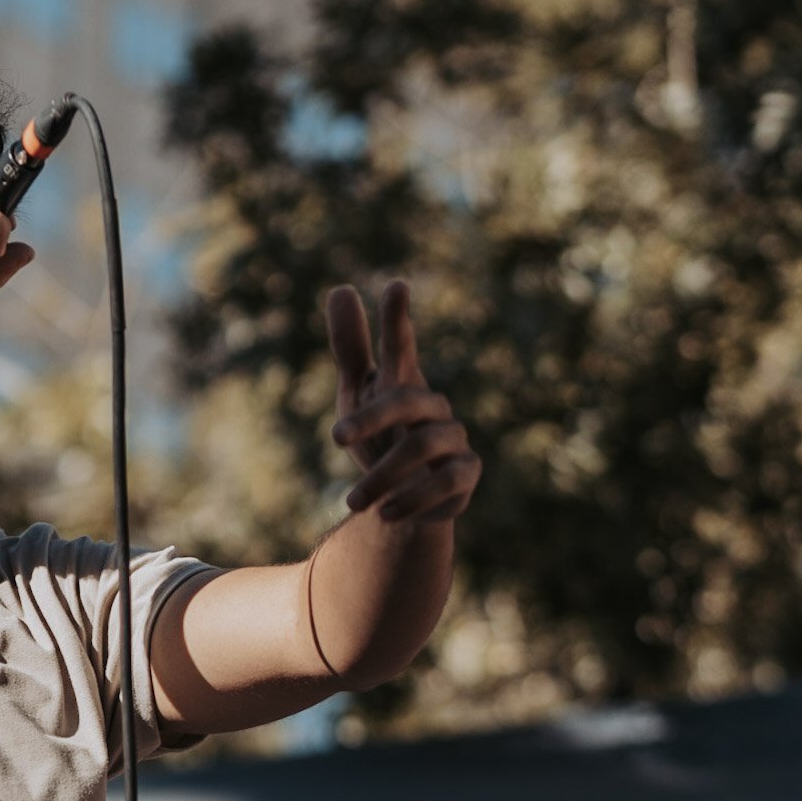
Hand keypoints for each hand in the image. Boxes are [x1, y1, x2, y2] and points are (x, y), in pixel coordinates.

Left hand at [326, 280, 479, 523]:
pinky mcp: (466, 474)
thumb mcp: (357, 396)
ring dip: (383, 474)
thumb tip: (342, 288)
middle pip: (405, 400)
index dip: (396, 320)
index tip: (395, 285)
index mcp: (401, 384)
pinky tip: (386, 515)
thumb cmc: (380, 437)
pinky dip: (413, 498)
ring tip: (353, 501)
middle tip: (335, 437)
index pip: (399, 346)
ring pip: (422, 446)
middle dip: (370, 417)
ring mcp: (453, 439)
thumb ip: (351, 348)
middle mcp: (432, 406)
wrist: (404, 497)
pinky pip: (447, 482)